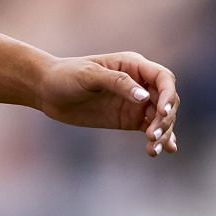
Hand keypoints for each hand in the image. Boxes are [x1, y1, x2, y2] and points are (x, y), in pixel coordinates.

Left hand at [36, 52, 179, 156]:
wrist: (47, 91)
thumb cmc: (66, 75)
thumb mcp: (88, 75)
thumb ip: (117, 83)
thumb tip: (144, 97)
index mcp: (132, 65)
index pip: (163, 78)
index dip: (168, 95)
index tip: (162, 112)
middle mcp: (139, 83)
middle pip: (166, 100)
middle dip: (165, 118)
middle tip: (151, 135)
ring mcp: (135, 102)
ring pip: (161, 117)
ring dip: (164, 132)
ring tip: (153, 149)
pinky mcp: (129, 118)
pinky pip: (150, 128)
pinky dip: (160, 139)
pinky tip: (163, 150)